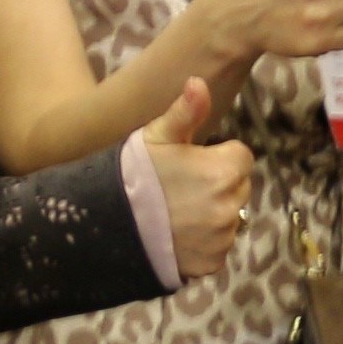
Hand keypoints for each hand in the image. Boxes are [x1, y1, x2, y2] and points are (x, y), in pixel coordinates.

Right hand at [140, 78, 254, 277]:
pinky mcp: (212, 262)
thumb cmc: (132, 175)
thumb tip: (198, 81)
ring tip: (175, 212)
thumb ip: (185, 111)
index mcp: (225, 171)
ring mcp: (223, 237)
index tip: (190, 163)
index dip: (216, 157)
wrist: (102, 225)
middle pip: (238, 187)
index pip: (240, 157)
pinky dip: (203, 242)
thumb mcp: (156, 137)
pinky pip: (218, 246)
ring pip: (230, 217)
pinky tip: (177, 235)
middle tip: (180, 188)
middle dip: (217, 185)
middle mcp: (231, 206)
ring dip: (212, 214)